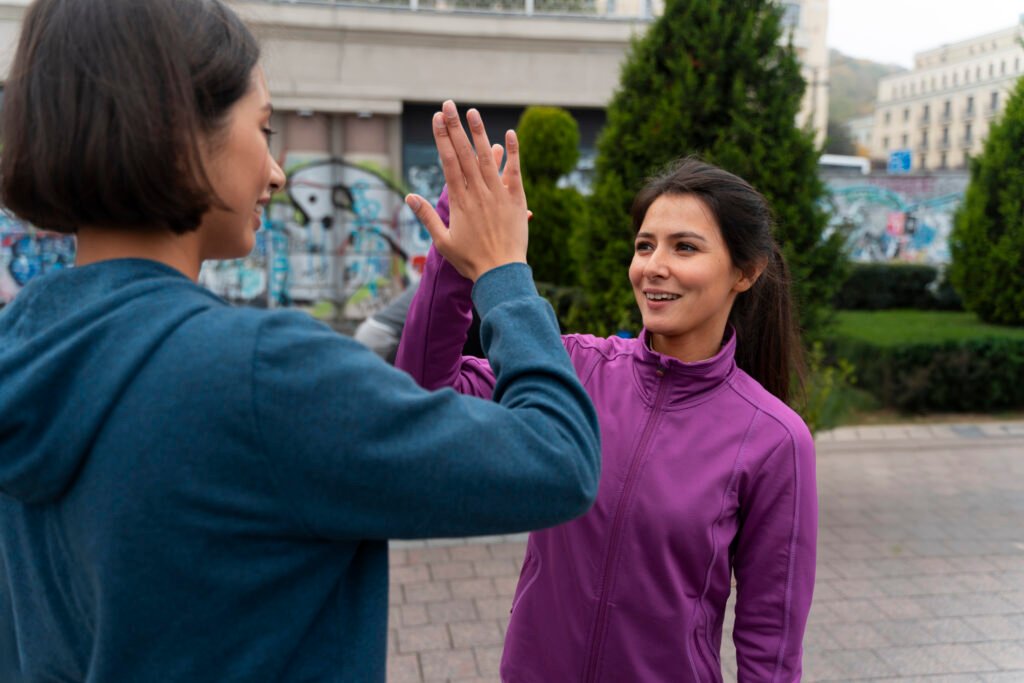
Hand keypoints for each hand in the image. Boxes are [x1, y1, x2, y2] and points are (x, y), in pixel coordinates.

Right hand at [405, 101, 527, 281]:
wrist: (501, 273)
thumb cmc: (470, 260)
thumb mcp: (442, 241)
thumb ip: (426, 216)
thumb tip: (409, 196)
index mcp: (459, 201)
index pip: (449, 163)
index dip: (442, 139)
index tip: (436, 119)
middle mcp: (478, 193)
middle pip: (465, 154)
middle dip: (455, 128)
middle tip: (448, 105)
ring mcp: (498, 194)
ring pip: (487, 158)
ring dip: (479, 133)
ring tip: (472, 112)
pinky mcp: (516, 199)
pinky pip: (514, 172)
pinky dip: (513, 153)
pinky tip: (508, 134)